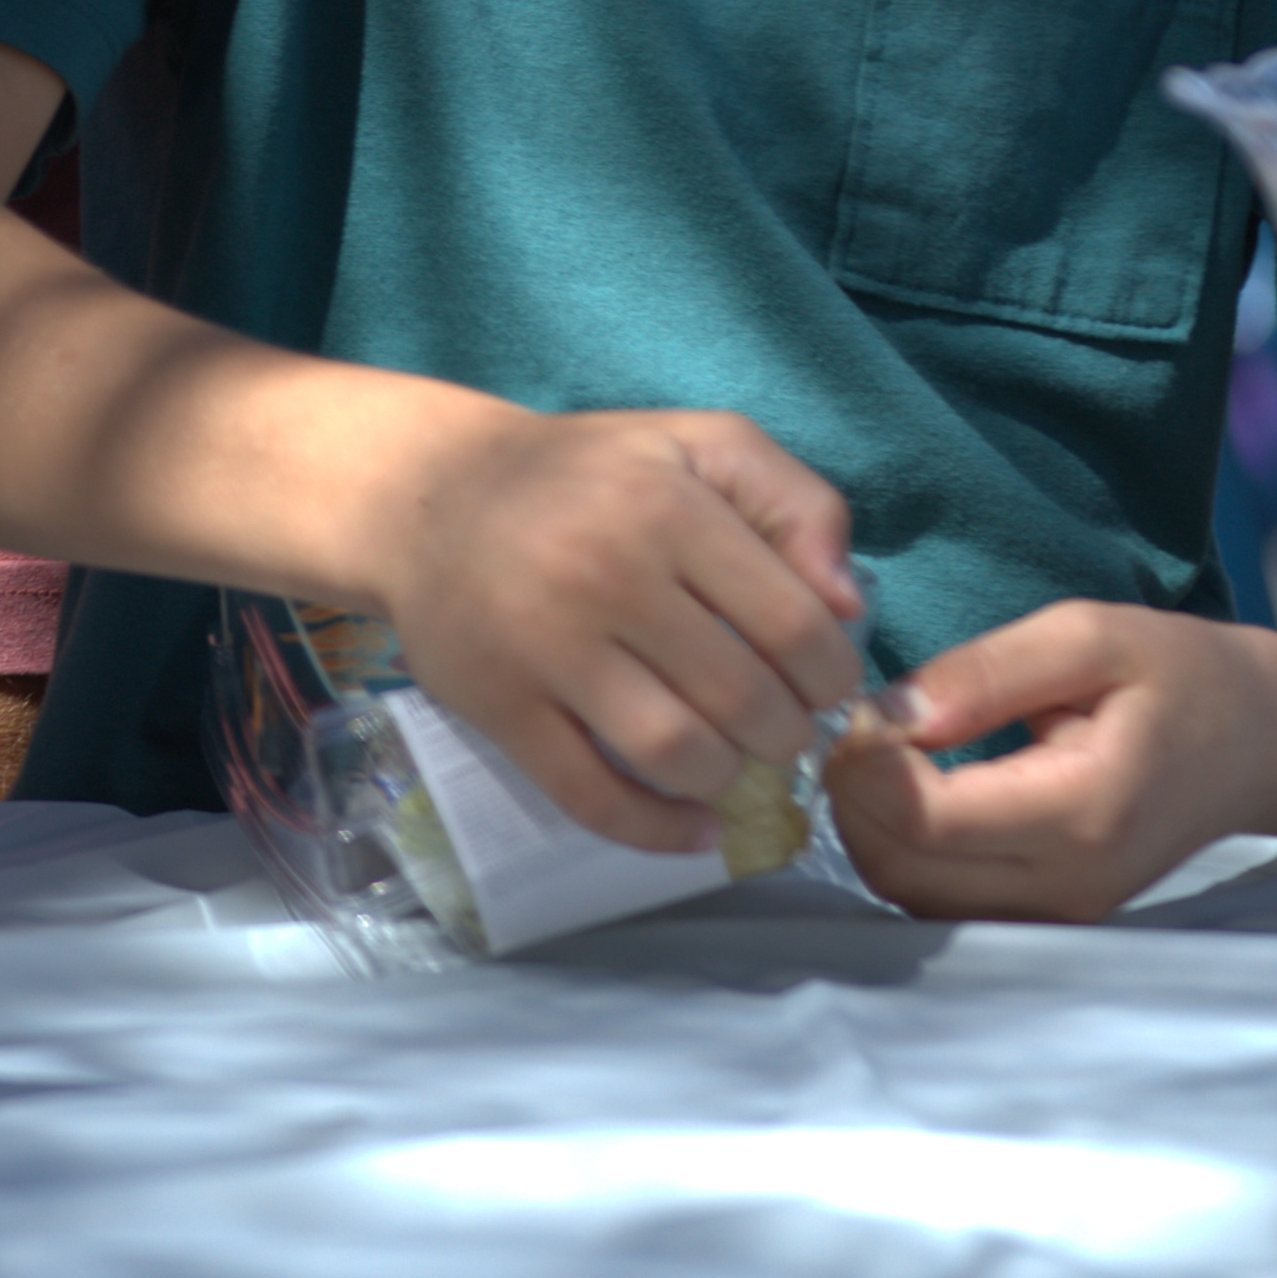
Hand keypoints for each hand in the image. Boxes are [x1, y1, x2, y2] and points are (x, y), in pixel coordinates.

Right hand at [355, 403, 868, 856]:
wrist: (427, 495)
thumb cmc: (586, 474)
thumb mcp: (700, 445)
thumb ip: (797, 502)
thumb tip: (849, 606)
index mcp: (669, 509)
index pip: (795, 627)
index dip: (830, 676)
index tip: (819, 683)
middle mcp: (609, 576)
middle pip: (745, 702)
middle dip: (785, 734)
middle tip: (777, 727)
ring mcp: (550, 648)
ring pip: (677, 755)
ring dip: (727, 779)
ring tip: (731, 761)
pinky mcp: (502, 707)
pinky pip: (593, 797)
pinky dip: (657, 832)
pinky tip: (693, 829)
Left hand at [817, 604, 1276, 921]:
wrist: (1265, 744)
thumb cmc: (1184, 676)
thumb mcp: (1090, 636)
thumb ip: (986, 674)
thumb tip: (890, 714)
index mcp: (1082, 812)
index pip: (923, 821)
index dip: (863, 765)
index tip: (860, 705)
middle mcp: (1068, 885)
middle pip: (902, 872)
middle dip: (854, 798)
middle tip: (860, 725)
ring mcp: (1062, 914)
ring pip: (912, 897)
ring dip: (872, 829)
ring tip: (887, 753)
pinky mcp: (1053, 918)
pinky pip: (944, 901)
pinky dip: (906, 851)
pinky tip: (916, 790)